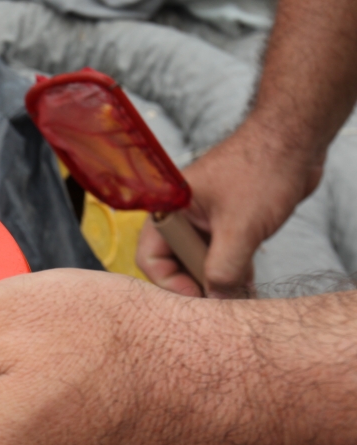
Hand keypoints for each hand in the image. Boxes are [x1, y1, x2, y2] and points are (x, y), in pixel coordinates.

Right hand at [137, 125, 322, 297]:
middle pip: (174, 263)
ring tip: (239, 298)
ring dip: (218, 281)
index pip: (150, 257)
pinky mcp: (226, 222)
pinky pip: (220, 254)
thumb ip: (223, 268)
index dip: (171, 284)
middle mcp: (181, 215)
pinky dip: (232, 271)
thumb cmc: (261, 170)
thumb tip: (216, 301)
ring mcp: (204, 219)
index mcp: (168, 208)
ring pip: (200, 261)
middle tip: (222, 303)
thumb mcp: (240, 227)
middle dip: (197, 285)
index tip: (200, 300)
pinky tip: (248, 286)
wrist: (295, 140)